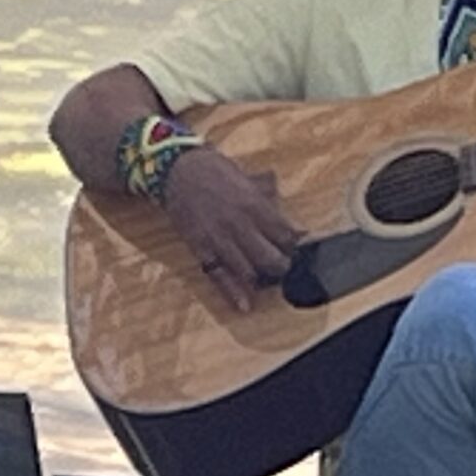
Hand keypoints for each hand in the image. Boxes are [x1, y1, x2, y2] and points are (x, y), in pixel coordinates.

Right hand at [160, 146, 299, 312]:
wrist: (176, 171)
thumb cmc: (213, 170)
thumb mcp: (245, 176)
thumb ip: (266, 195)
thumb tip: (280, 204)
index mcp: (254, 205)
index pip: (285, 234)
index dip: (295, 243)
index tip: (299, 246)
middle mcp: (240, 226)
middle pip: (271, 258)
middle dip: (283, 265)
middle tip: (286, 265)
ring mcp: (220, 240)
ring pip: (249, 271)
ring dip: (263, 279)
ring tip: (270, 280)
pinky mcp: (202, 250)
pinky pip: (219, 276)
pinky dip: (233, 293)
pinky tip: (245, 306)